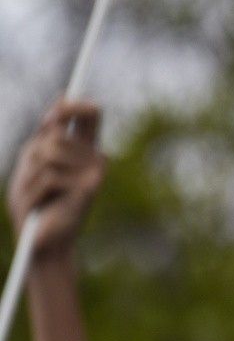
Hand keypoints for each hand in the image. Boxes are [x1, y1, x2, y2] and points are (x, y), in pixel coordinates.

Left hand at [6, 100, 102, 262]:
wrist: (41, 242)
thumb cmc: (34, 203)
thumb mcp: (33, 161)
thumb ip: (47, 134)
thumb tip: (61, 99)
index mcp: (82, 150)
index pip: (88, 115)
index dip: (73, 106)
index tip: (55, 110)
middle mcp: (94, 159)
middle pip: (56, 133)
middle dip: (34, 153)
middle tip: (34, 179)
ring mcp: (95, 173)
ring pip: (48, 152)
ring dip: (31, 173)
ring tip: (37, 195)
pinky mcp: (90, 188)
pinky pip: (48, 175)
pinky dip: (35, 190)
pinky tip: (44, 205)